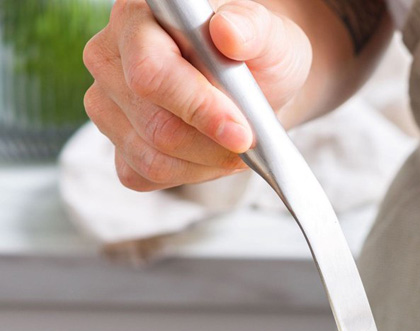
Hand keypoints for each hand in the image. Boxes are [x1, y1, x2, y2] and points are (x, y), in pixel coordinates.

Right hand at [82, 0, 311, 190]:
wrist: (251, 82)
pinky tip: (210, 154)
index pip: (150, 72)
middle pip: (156, 126)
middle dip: (213, 145)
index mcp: (137, 19)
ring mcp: (106, 105)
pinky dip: (189, 174)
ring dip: (206, 162)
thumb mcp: (266, 34)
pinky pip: (145, 176)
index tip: (241, 132)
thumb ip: (250, 28)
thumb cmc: (253, 53)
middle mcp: (110, 60)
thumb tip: (228, 33)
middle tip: (249, 140)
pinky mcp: (116, 144)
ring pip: (152, 159)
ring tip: (234, 145)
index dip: (198, 108)